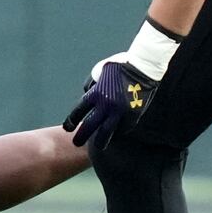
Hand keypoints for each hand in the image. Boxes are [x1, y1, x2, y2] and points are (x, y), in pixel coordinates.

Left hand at [61, 19, 183, 148]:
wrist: (144, 68)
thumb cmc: (120, 67)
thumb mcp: (100, 71)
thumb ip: (92, 85)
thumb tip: (88, 95)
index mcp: (96, 93)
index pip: (79, 112)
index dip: (71, 121)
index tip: (68, 128)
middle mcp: (106, 105)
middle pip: (90, 126)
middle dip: (81, 137)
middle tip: (76, 143)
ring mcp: (120, 112)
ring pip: (107, 133)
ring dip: (101, 141)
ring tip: (98, 146)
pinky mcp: (132, 116)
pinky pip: (122, 128)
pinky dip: (118, 131)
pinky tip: (115, 133)